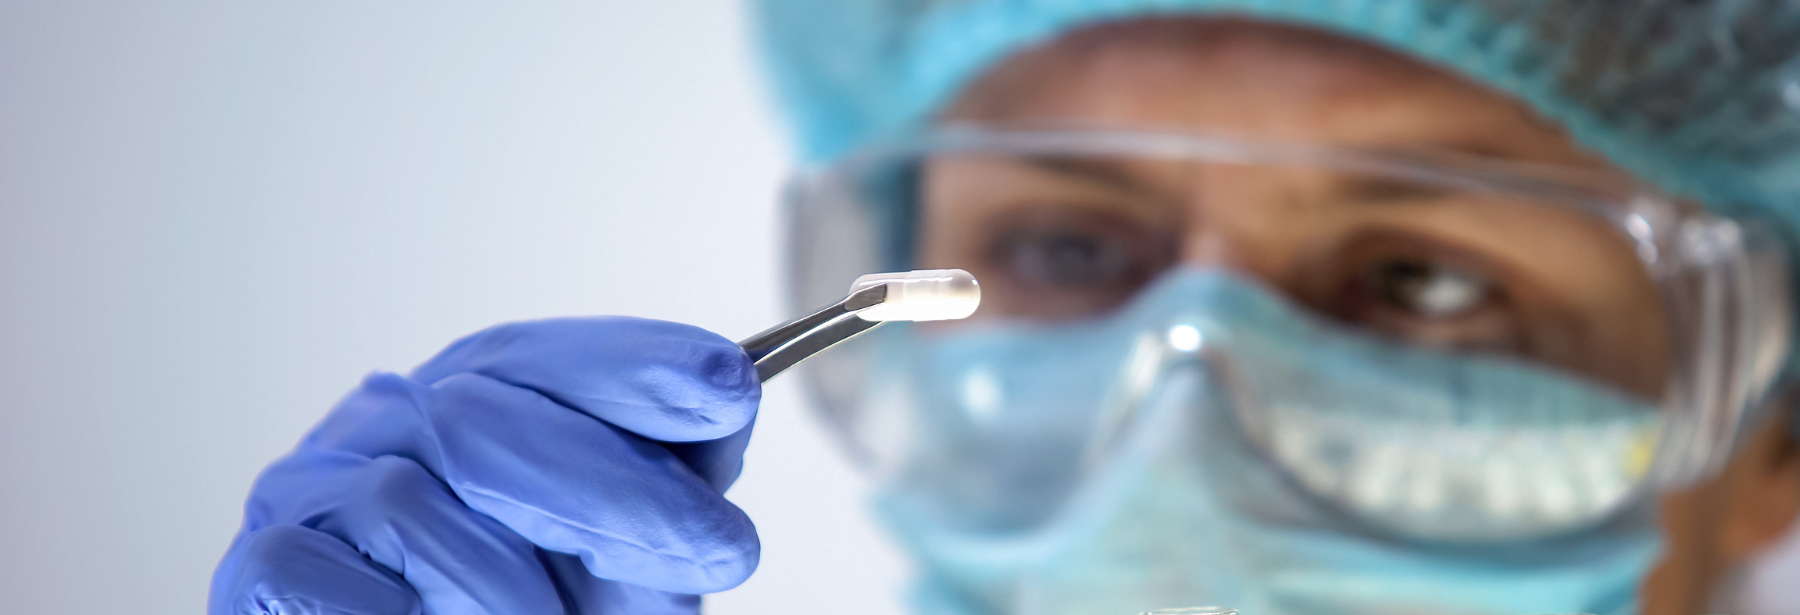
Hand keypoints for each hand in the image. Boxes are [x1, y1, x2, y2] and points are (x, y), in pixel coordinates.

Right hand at [209, 317, 761, 614]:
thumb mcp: (617, 552)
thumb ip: (661, 475)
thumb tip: (726, 398)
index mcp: (467, 399)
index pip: (543, 359)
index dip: (635, 367)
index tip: (726, 387)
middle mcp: (381, 424)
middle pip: (486, 417)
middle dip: (620, 489)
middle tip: (727, 549)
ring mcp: (308, 492)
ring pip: (413, 503)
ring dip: (514, 590)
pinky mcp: (260, 572)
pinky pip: (320, 577)